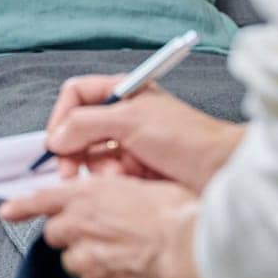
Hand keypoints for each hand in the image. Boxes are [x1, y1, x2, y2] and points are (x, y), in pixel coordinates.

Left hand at [0, 175, 206, 277]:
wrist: (193, 245)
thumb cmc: (177, 211)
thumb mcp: (142, 182)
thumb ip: (114, 189)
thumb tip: (113, 191)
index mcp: (87, 195)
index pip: (40, 199)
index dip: (20, 206)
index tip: (7, 211)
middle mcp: (78, 225)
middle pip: (55, 234)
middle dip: (71, 234)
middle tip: (99, 232)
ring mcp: (86, 258)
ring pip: (72, 262)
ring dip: (87, 259)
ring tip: (118, 254)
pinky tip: (122, 274)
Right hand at [44, 75, 243, 193]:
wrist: (222, 172)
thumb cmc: (186, 138)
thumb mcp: (130, 121)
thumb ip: (86, 124)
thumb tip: (55, 137)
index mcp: (122, 93)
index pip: (75, 95)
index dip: (61, 117)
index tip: (56, 141)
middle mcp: (122, 116)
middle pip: (78, 129)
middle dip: (73, 150)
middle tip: (69, 171)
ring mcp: (129, 144)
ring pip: (90, 156)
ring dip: (95, 168)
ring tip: (112, 177)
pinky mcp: (135, 170)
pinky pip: (106, 176)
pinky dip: (109, 181)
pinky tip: (124, 184)